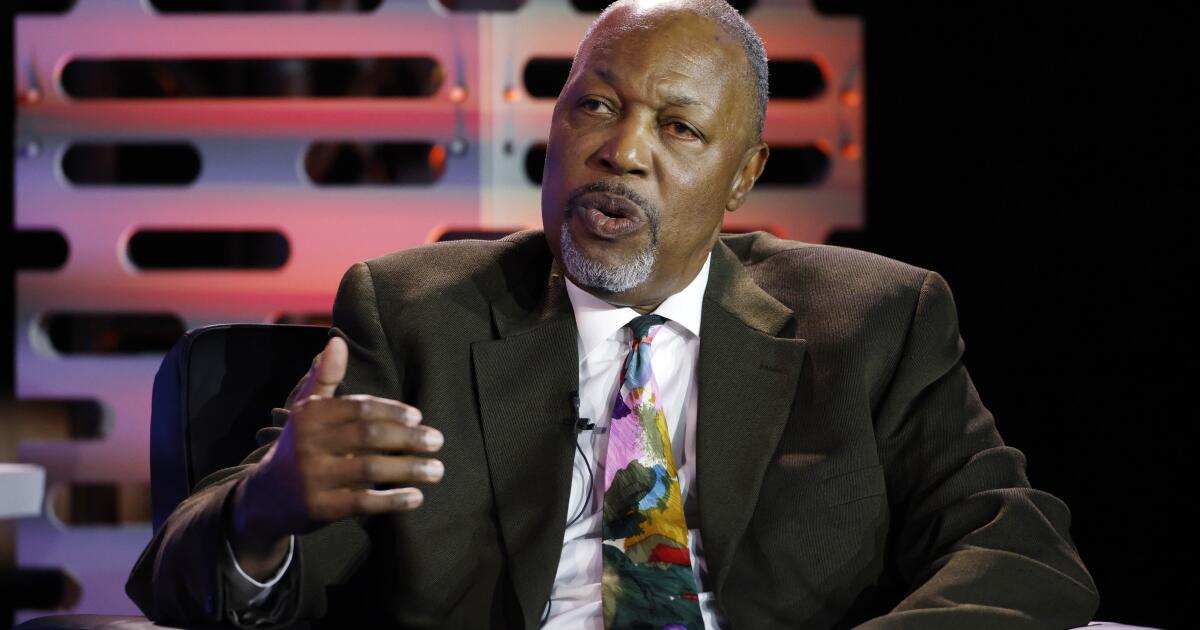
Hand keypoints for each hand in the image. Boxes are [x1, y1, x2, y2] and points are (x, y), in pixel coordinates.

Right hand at [227, 336, 443, 577]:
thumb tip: (337, 341)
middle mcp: (308, 444)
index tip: (418, 416)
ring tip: (437, 469)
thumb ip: (325, 377)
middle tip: (437, 440)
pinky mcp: (320, 508)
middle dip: (408, 437)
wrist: (266, 498)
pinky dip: (392, 499)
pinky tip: (416, 497)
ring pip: (371, 468)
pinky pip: (363, 502)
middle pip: (369, 435)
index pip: (359, 407)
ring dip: (410, 468)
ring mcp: (313, 477)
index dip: (392, 411)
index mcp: (309, 416)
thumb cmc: (300, 446)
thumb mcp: (306, 411)